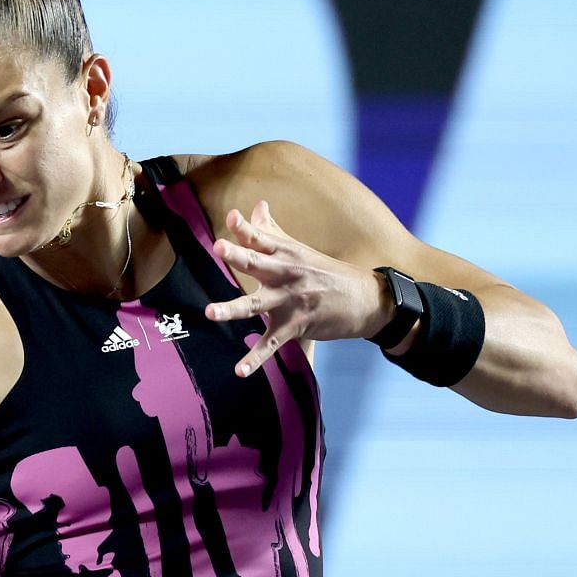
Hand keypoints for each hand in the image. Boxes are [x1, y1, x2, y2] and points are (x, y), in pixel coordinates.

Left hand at [203, 200, 387, 377]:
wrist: (366, 300)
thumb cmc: (327, 272)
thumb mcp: (300, 249)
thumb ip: (272, 230)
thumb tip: (258, 205)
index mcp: (286, 253)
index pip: (261, 237)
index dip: (245, 227)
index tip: (231, 217)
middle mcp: (286, 274)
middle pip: (257, 263)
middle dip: (238, 256)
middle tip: (219, 247)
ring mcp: (290, 301)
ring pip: (256, 305)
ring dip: (233, 308)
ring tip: (210, 312)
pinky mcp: (295, 326)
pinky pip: (271, 345)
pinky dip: (255, 359)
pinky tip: (239, 371)